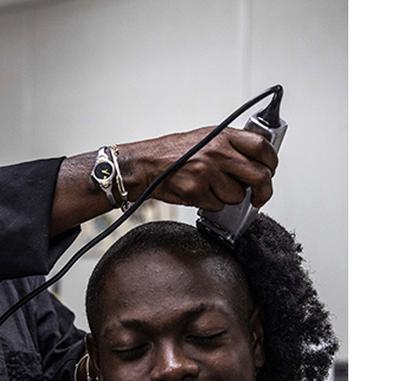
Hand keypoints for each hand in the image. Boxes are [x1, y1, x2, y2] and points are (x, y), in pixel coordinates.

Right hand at [121, 126, 278, 208]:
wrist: (147, 165)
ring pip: (238, 195)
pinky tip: (200, 192)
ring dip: (229, 197)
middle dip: (264, 191)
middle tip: (260, 196)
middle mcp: (218, 152)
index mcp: (223, 136)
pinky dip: (212, 203)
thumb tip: (256, 160)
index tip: (270, 170)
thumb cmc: (174, 154)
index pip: (262, 146)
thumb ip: (231, 146)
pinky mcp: (198, 191)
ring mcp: (208, 172)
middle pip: (259, 175)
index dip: (272, 161)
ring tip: (213, 188)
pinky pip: (218, 205)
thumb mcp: (206, 138)